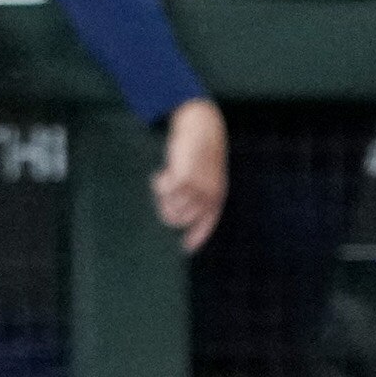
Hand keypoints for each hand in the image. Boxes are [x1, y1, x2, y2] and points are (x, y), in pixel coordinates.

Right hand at [153, 97, 228, 250]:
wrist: (202, 127)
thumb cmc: (201, 152)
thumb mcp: (205, 174)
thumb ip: (196, 193)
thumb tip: (176, 214)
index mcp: (217, 198)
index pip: (206, 225)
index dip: (195, 238)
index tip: (184, 248)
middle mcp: (208, 197)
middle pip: (179, 220)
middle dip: (166, 210)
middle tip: (163, 196)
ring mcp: (197, 190)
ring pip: (169, 208)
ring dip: (162, 197)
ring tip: (163, 182)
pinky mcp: (184, 179)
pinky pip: (163, 192)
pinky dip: (159, 184)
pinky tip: (161, 174)